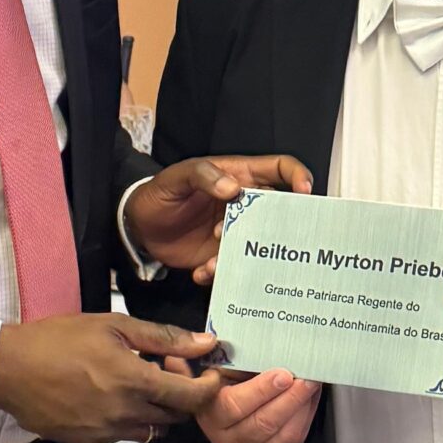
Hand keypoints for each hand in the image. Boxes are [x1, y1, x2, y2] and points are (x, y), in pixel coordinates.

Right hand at [0, 312, 226, 442]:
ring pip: (152, 430)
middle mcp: (126, 414)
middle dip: (181, 396)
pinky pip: (124, 436)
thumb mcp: (113, 326)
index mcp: (135, 381)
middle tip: (167, 369)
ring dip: (156, 410)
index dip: (209, 388)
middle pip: (176, 417)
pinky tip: (111, 397)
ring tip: (138, 384)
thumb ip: (163, 337)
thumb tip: (207, 342)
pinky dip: (129, 420)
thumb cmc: (59, 340)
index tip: (209, 375)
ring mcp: (107, 433)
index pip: (192, 398)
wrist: (9, 370)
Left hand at [125, 154, 312, 284]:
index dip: (298, 176)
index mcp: (240, 177)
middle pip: (278, 213)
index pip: (280, 169)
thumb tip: (232, 187)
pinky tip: (201, 271)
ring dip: (241, 256)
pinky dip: (219, 273)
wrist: (137, 225)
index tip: (305, 191)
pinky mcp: (221, 255)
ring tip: (215, 261)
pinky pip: (233, 267)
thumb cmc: (160, 193)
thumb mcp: (178, 177)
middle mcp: (243, 205)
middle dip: (274, 228)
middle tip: (255, 237)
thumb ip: (204, 176)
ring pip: (257, 246)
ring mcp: (235, 232)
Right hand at [191, 367, 321, 442]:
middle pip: (264, 424)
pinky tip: (309, 401)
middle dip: (291, 399)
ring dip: (302, 409)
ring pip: (283, 437)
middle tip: (307, 378)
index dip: (262, 390)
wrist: (220, 409)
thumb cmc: (223, 384)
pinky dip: (305, 421)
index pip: (235, 406)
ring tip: (312, 386)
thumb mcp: (222, 369)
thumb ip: (239, 362)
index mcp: (211, 413)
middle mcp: (227, 439)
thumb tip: (270, 348)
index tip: (283, 374)